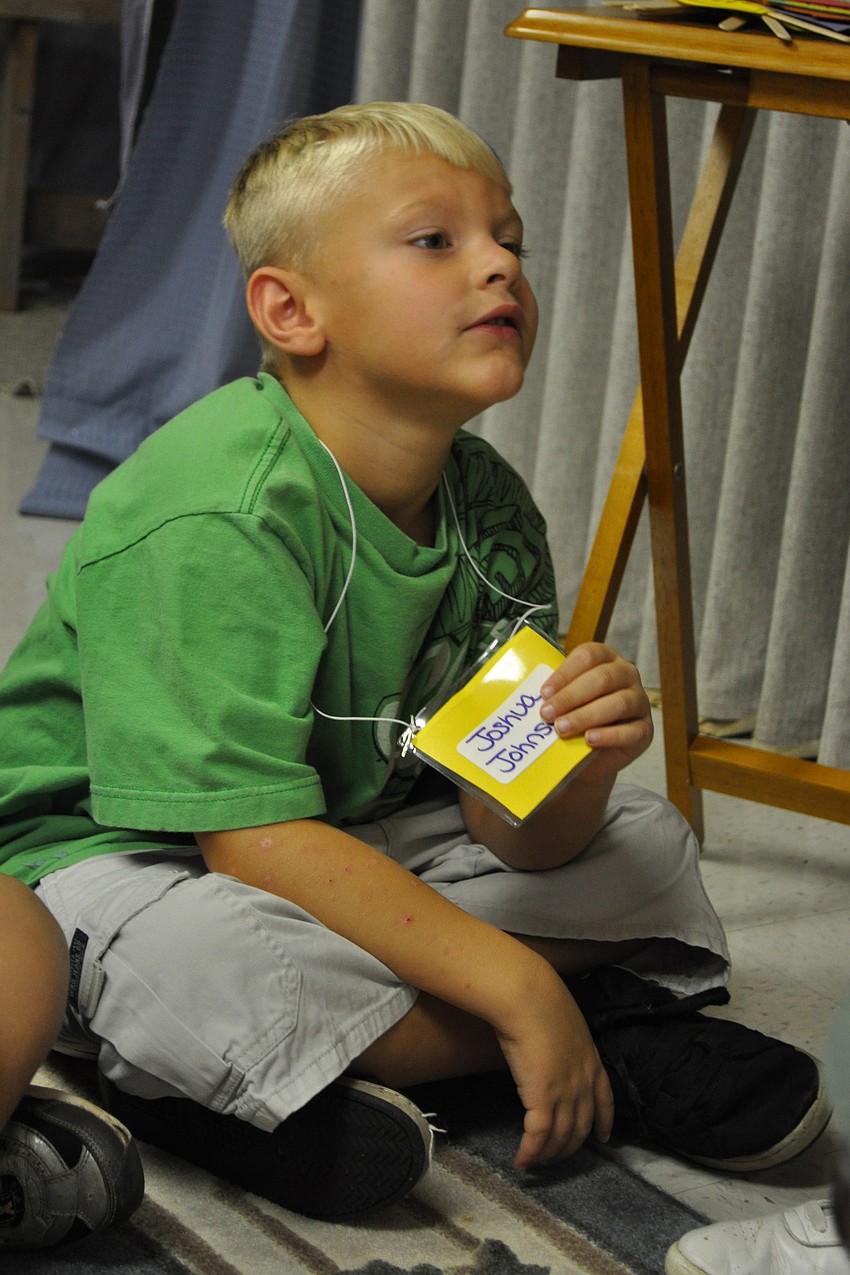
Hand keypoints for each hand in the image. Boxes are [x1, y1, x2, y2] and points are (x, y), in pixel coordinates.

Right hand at [495, 968, 613, 1169]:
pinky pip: (538, 1137)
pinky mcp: (542, 1100)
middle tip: (556, 1157)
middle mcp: (583, 1082)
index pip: (605, 1100)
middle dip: (569, 1146)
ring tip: (536, 1163)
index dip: (605, 1122)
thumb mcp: (563, 1022)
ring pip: (561, 1137)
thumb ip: (563, 1041)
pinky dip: (530, 1153)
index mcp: (591, 1060)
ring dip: (548, 1154)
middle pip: (581, 1126)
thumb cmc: (540, 1001)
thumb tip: (549, 1048)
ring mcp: (565, 1093)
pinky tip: (521, 1161)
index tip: (604, 1138)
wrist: (529, 998)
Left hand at [539, 642, 652, 782]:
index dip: (565, 673)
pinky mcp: (645, 730)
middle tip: (546, 714)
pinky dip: (609, 735)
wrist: (588, 756)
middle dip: (571, 696)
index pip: (588, 656)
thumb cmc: (573, 718)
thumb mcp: (562, 701)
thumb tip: (527, 695)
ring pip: (618, 703)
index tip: (543, 693)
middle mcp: (627, 675)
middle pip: (602, 678)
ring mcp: (639, 701)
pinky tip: (589, 739)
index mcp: (606, 658)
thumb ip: (553, 694)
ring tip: (561, 729)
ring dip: (586, 715)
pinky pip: (631, 731)